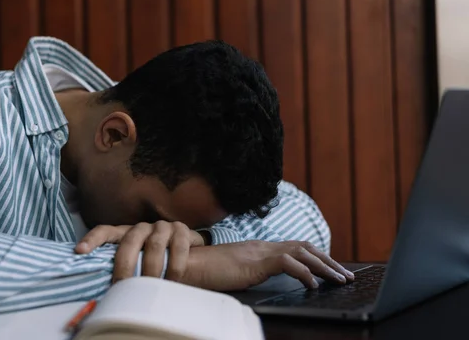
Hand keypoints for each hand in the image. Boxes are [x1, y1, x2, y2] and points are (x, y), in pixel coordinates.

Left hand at [74, 221, 205, 281]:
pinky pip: (178, 247)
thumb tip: (99, 292)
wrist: (189, 254)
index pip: (105, 231)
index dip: (92, 239)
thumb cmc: (156, 263)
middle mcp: (142, 227)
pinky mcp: (183, 230)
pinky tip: (172, 280)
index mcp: (125, 234)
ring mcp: (163, 227)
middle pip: (130, 240)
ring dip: (152, 268)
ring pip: (155, 244)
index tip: (80, 251)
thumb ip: (122, 270)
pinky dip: (175, 266)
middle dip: (125, 264)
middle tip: (122, 285)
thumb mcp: (138, 264)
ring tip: (149, 287)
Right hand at [181, 240, 354, 290]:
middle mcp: (262, 246)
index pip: (294, 247)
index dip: (316, 257)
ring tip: (339, 280)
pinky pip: (287, 264)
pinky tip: (313, 285)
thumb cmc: (204, 272)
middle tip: (346, 276)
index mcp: (258, 249)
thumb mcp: (233, 272)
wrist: (185, 265)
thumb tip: (256, 277)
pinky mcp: (254, 262)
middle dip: (328, 261)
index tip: (331, 269)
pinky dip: (304, 274)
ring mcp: (258, 252)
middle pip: (304, 247)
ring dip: (324, 266)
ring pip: (302, 253)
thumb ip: (248, 271)